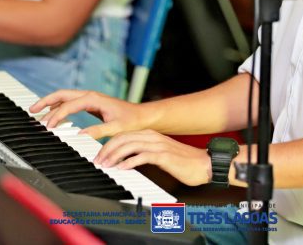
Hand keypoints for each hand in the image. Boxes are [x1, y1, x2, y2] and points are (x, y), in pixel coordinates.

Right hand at [30, 89, 149, 139]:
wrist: (142, 116)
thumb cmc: (131, 121)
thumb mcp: (116, 128)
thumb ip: (99, 131)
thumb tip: (80, 135)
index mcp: (94, 99)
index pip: (69, 105)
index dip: (57, 115)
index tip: (48, 126)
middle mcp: (90, 96)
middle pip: (62, 95)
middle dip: (46, 101)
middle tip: (32, 110)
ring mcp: (89, 99)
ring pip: (65, 98)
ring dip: (50, 104)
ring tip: (37, 113)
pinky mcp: (90, 104)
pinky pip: (70, 103)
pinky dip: (59, 108)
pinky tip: (53, 116)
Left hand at [95, 130, 211, 186]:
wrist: (204, 164)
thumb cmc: (183, 162)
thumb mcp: (160, 155)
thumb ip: (144, 154)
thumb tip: (126, 162)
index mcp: (150, 135)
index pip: (123, 134)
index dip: (109, 144)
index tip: (99, 155)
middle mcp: (152, 137)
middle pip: (123, 138)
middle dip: (107, 149)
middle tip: (98, 160)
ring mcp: (158, 145)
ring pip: (130, 145)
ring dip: (115, 155)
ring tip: (106, 165)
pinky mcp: (164, 156)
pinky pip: (142, 156)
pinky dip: (129, 162)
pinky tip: (122, 168)